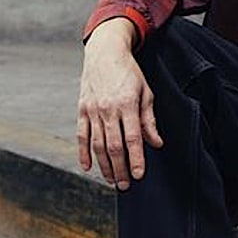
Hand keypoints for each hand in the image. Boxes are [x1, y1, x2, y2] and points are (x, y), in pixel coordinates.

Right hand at [77, 18, 162, 188]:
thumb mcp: (146, 92)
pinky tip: (88, 167)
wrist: (104, 52)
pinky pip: (81, 136)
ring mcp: (92, 110)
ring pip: (97, 145)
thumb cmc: (129, 73)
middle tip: (126, 186)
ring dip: (104, 166)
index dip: (136, 159)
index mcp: (127, 104)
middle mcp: (108, 109)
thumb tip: (156, 143)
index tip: (139, 175)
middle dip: (120, 169)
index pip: (132, 138)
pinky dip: (83, 153)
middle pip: (113, 146)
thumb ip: (149, 119)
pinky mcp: (82, 110)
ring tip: (112, 180)